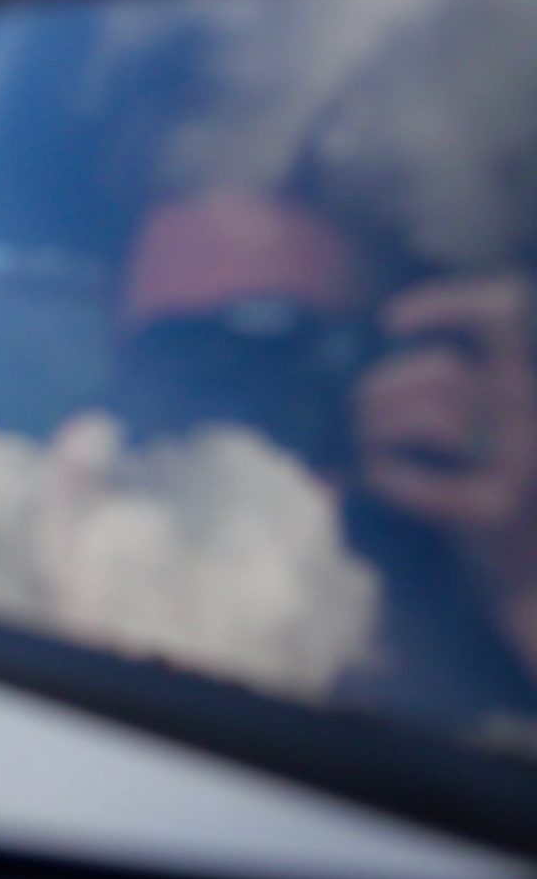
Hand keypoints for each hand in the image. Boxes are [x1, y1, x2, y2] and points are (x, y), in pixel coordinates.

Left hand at [355, 273, 536, 594]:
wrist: (523, 574)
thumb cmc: (486, 481)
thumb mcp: (484, 418)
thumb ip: (446, 381)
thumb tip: (374, 342)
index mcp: (529, 383)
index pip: (502, 313)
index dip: (445, 304)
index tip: (391, 324)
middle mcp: (532, 417)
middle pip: (441, 371)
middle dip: (380, 388)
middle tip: (360, 414)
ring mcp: (518, 465)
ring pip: (427, 416)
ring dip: (375, 427)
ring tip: (365, 442)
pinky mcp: (488, 512)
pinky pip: (408, 477)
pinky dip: (379, 474)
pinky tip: (374, 478)